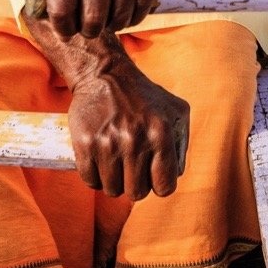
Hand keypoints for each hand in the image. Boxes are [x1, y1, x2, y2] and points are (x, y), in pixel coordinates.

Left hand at [37, 0, 164, 37]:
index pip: (61, 8)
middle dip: (90, 31)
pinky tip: (127, 13)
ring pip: (120, 14)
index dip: (63, 28)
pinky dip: (134, 18)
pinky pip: (142, 5)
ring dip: (114, 26)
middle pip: (94, 16)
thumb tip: (36, 18)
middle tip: (91, 30)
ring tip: (109, 21)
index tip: (67, 32)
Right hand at [67, 62, 188, 197]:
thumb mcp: (176, 111)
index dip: (159, 184)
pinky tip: (99, 160)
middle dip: (135, 184)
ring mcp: (108, 144)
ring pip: (112, 189)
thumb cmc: (144, 96)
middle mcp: (135, 141)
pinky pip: (90, 181)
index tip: (152, 174)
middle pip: (136, 193)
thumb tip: (176, 175)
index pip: (165, 187)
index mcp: (161, 134)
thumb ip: (181, 144)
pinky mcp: (85, 144)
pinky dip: (94, 176)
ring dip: (114, 180)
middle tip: (131, 167)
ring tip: (115, 161)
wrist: (104, 75)